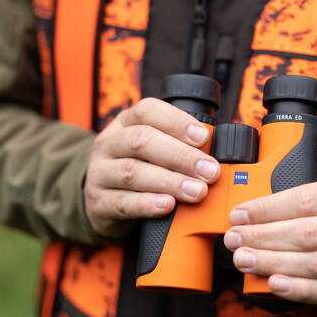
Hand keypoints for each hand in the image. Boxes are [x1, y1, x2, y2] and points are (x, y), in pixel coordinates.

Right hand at [84, 98, 220, 236]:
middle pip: (142, 141)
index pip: (147, 111)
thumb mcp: (152, 150)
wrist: (101, 200)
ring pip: (132, 172)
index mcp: (125, 123)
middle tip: (208, 171)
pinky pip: (122, 202)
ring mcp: (100, 173)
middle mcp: (110, 143)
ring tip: (196, 191)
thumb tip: (217, 153)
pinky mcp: (99, 202)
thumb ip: (178, 146)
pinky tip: (167, 205)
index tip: (203, 137)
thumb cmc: (137, 169)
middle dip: (180, 156)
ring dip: (170, 182)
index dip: (176, 122)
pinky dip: (147, 204)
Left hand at [223, 178, 316, 303]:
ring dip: (273, 263)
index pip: (305, 201)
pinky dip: (296, 289)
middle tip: (235, 240)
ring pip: (314, 263)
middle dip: (263, 237)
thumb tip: (249, 214)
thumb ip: (296, 201)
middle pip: (307, 233)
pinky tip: (272, 283)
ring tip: (244, 260)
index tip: (238, 215)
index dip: (267, 209)